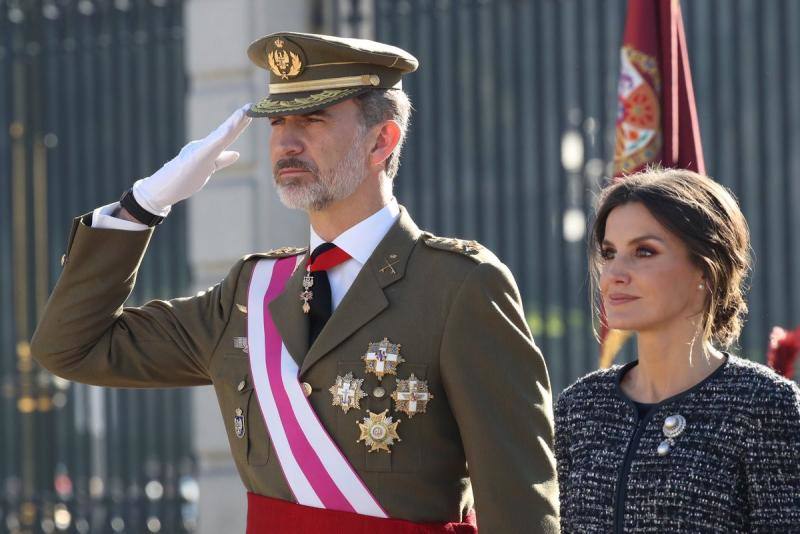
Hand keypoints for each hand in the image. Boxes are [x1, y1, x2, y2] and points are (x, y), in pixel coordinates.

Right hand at [132, 104, 252, 215]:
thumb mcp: (209, 167)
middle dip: (239, 119)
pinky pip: (211, 146)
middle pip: (226, 131)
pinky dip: (221, 136)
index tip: (251, 112)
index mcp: (209, 148)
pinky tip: (230, 129)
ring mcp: (201, 151)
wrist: (165, 188)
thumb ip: (222, 160)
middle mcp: (205, 145)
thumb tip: (236, 153)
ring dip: (232, 123)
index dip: (240, 123)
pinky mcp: (197, 158)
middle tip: (251, 105)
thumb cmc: (185, 177)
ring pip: (221, 135)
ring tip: (244, 113)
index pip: (228, 134)